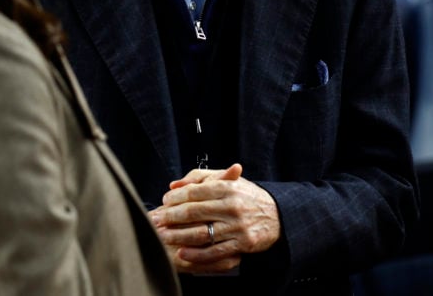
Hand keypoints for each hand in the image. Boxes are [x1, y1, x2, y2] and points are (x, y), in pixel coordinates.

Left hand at [148, 163, 280, 273]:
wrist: (277, 215)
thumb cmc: (246, 196)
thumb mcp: (227, 180)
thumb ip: (200, 177)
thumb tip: (174, 185)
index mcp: (227, 187)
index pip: (194, 191)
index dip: (175, 197)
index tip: (164, 201)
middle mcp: (232, 206)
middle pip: (194, 212)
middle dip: (170, 217)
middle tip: (155, 220)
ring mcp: (237, 226)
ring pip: (201, 233)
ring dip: (178, 236)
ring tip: (163, 236)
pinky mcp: (242, 244)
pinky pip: (215, 251)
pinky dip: (196, 254)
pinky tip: (182, 252)